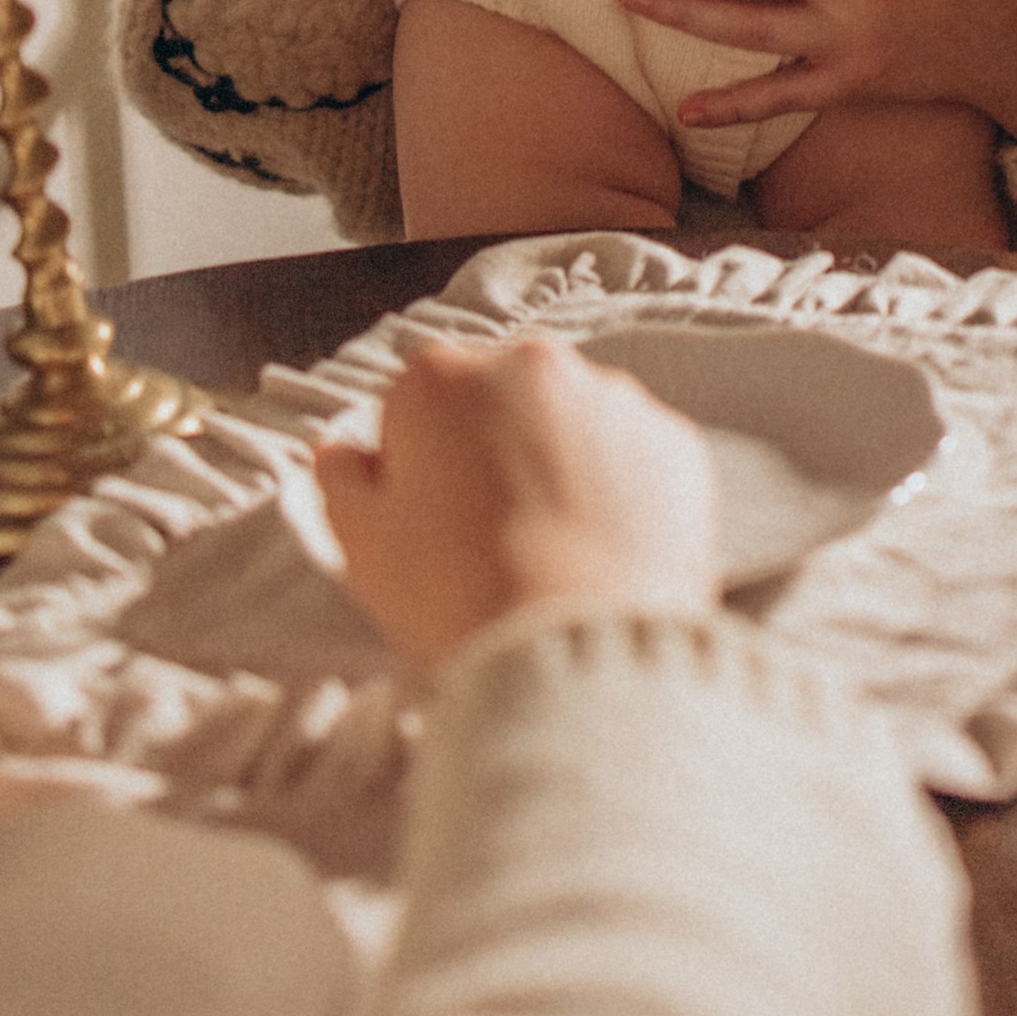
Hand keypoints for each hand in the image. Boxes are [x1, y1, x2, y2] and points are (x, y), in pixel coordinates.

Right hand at [315, 334, 719, 671]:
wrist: (577, 650)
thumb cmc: (457, 595)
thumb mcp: (361, 542)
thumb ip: (341, 477)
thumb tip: (344, 450)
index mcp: (441, 378)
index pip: (418, 402)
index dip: (418, 462)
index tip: (428, 515)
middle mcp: (532, 365)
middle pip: (500, 400)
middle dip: (492, 448)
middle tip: (490, 534)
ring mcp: (613, 400)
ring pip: (573, 422)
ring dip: (560, 463)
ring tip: (550, 549)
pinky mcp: (675, 443)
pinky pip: (635, 456)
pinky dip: (621, 490)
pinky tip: (600, 549)